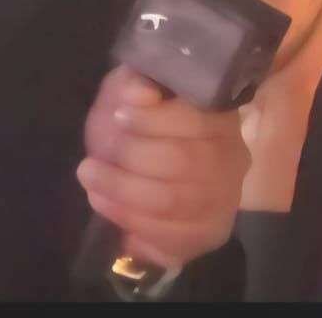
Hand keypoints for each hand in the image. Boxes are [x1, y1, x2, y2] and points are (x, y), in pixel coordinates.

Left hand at [78, 65, 249, 269]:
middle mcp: (233, 156)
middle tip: (89, 164)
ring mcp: (226, 197)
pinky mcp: (211, 231)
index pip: (196, 118)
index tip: (118, 116)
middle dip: (130, 161)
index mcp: (219, 115)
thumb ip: (134, 85)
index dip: (153, 119)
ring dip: (123, 193)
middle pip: (184, 162)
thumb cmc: (140, 124)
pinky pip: (172, 237)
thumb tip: (139, 92)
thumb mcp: (132, 92)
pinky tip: (109, 208)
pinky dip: (133, 223)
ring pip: (173, 201)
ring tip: (91, 183)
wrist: (147, 171)